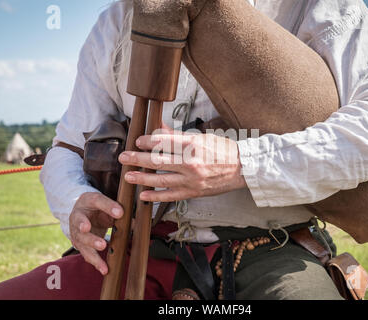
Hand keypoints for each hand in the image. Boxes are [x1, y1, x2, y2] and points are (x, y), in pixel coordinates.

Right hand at [69, 192, 123, 274]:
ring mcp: (76, 231)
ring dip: (93, 252)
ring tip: (103, 260)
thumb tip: (134, 222)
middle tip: (102, 244)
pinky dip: (95, 262)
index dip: (108, 206)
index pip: (97, 201)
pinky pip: (86, 253)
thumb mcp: (106, 202)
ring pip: (82, 243)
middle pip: (81, 226)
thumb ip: (118, 210)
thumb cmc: (96, 206)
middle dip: (92, 238)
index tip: (120, 213)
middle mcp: (77, 217)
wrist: (82, 210)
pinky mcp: (79, 244)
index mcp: (86, 201)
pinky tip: (104, 268)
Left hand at [118, 129, 246, 201]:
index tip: (138, 141)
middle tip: (124, 157)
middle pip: (157, 160)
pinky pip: (171, 195)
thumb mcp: (201, 137)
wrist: (243, 168)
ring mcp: (192, 179)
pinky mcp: (194, 192)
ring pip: (161, 179)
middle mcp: (191, 162)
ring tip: (128, 176)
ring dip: (142, 178)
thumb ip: (177, 135)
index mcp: (193, 145)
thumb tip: (159, 127)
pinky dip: (156, 196)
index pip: (163, 142)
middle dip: (137, 158)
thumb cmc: (223, 150)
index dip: (147, 141)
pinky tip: (144, 195)